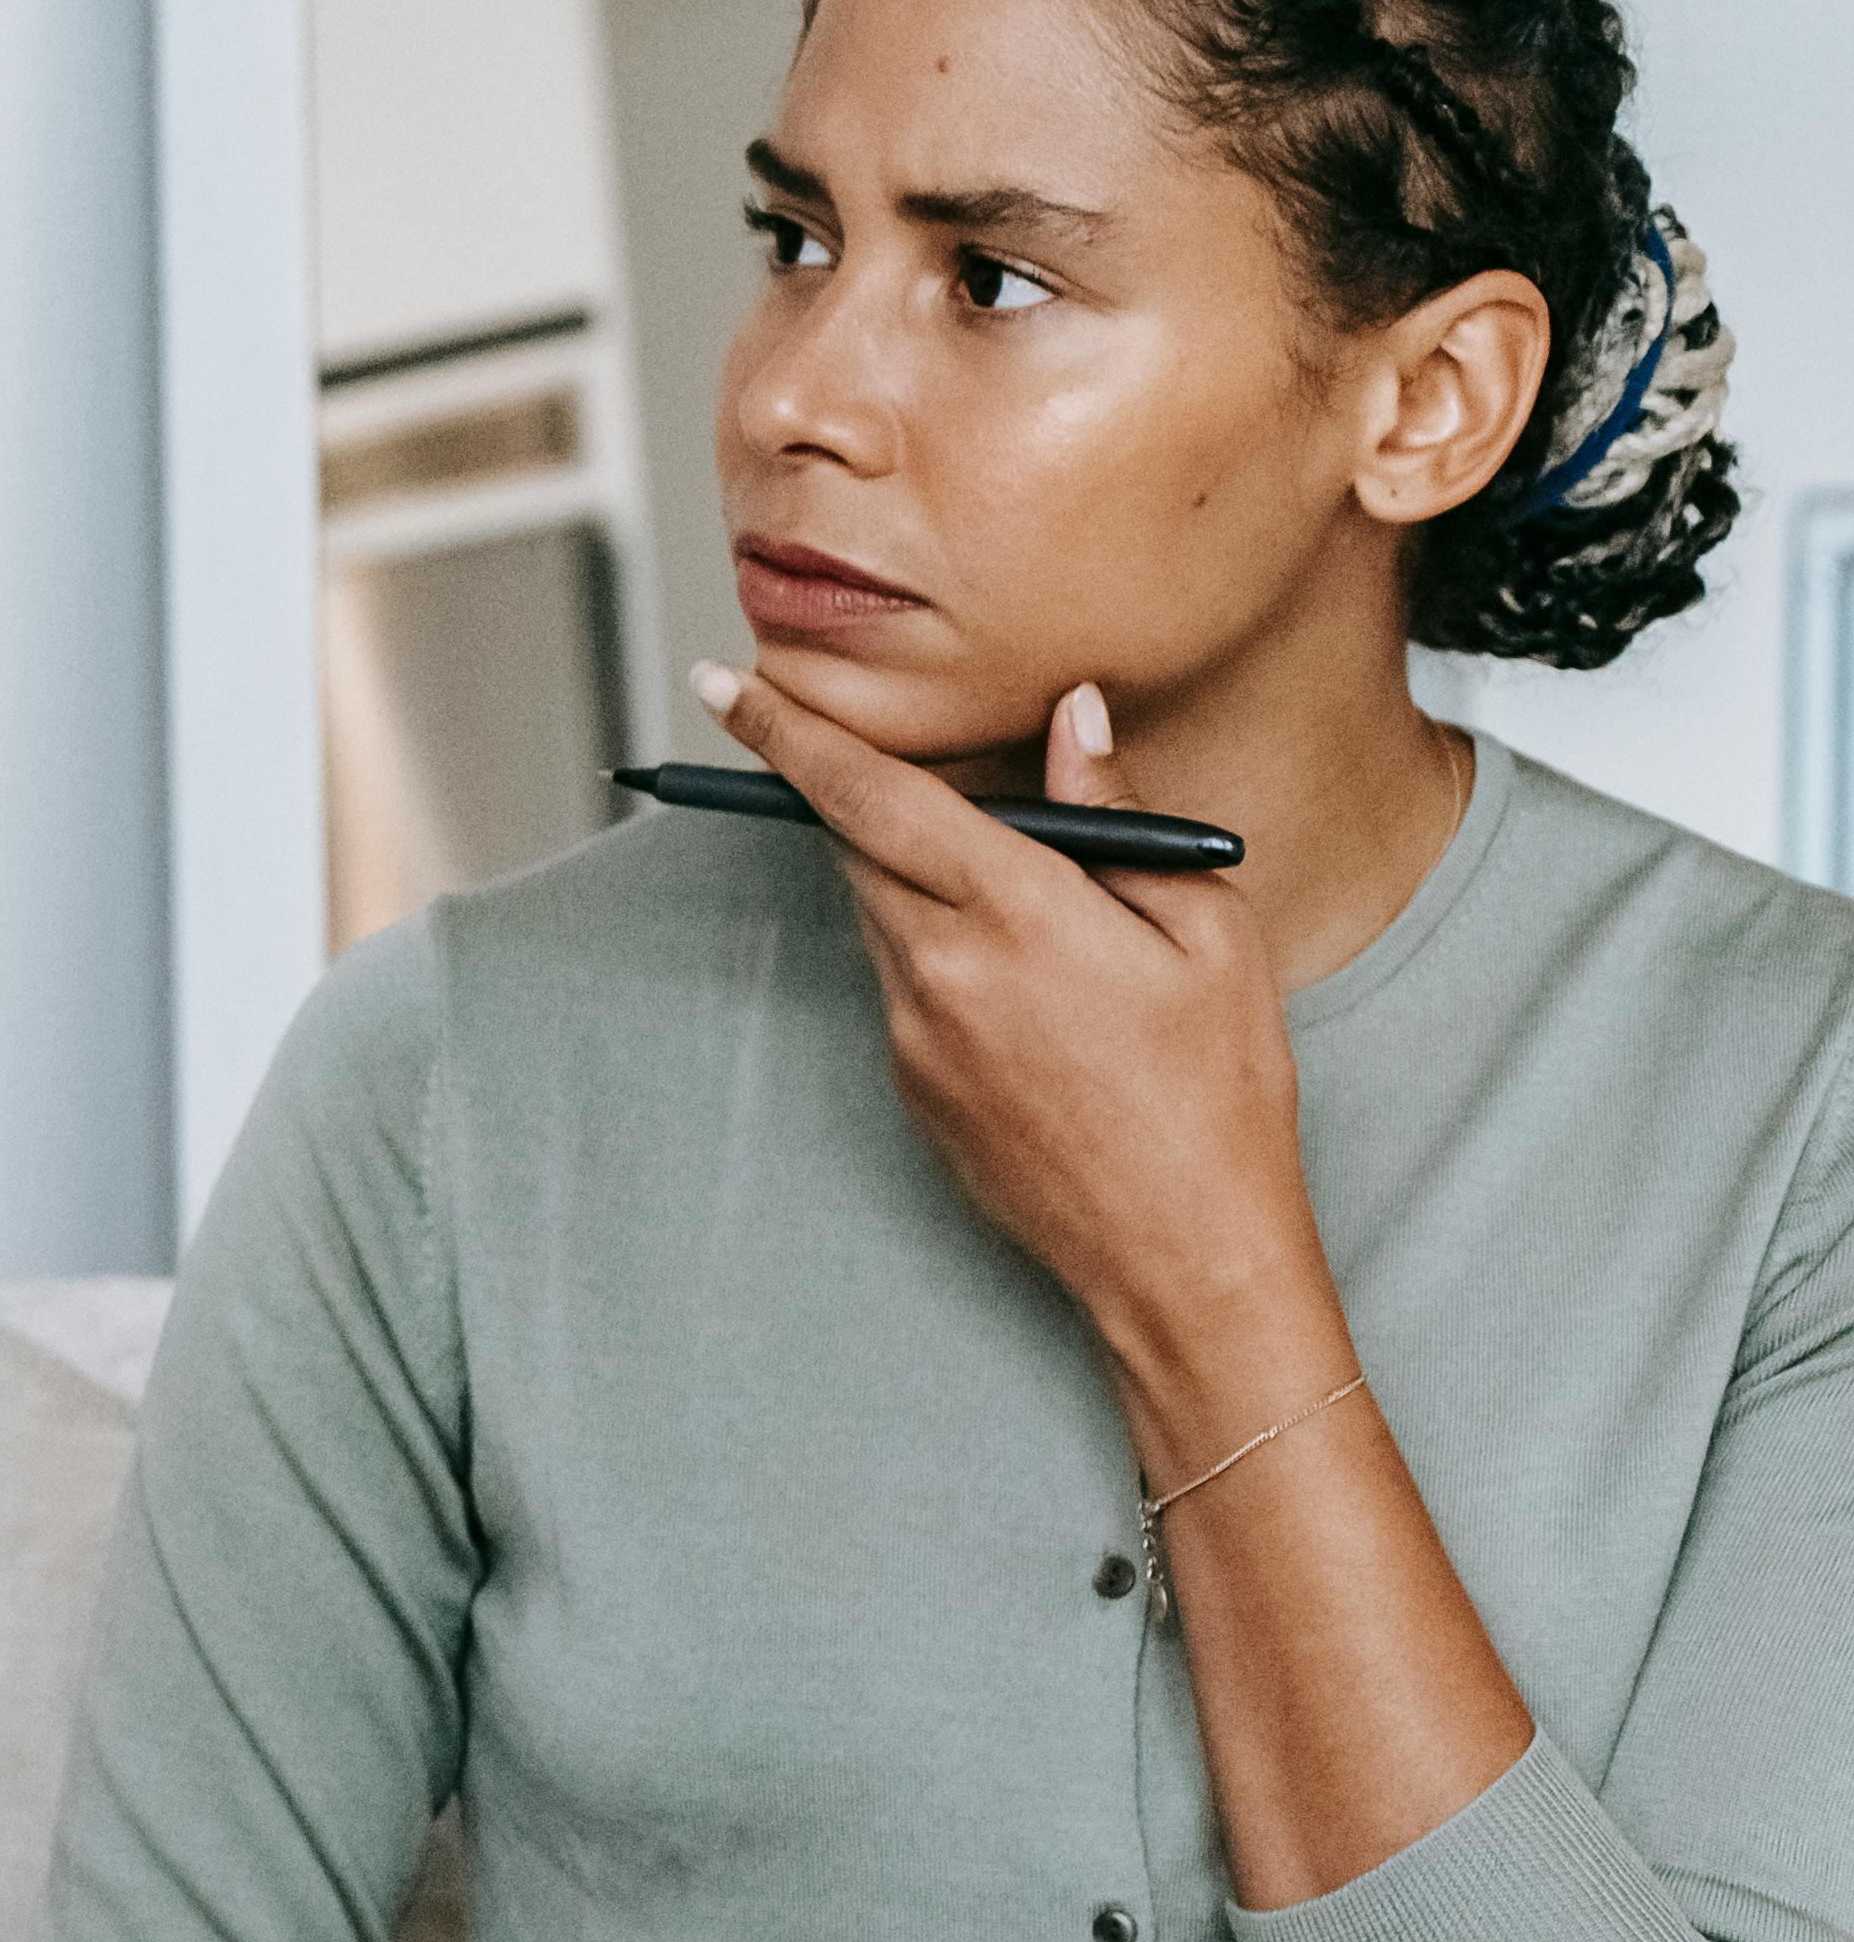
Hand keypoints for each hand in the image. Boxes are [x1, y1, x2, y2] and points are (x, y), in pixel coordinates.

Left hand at [701, 660, 1330, 1409]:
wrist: (1181, 1255)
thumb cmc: (1219, 1091)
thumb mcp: (1206, 933)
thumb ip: (1117, 816)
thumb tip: (1073, 719)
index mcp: (1013, 913)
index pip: (868, 795)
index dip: (789, 734)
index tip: (723, 686)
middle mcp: (938, 968)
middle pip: (855, 845)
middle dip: (863, 797)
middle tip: (911, 771)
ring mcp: (910, 1033)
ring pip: (877, 913)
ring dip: (913, 877)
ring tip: (1023, 901)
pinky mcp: (906, 1084)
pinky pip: (900, 984)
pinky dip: (938, 953)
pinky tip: (1029, 992)